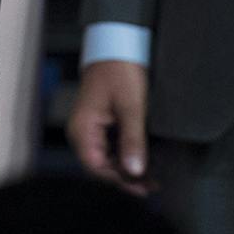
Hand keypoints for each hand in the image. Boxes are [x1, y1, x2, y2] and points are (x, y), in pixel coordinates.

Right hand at [69, 59, 153, 193]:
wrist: (116, 46)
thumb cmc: (120, 72)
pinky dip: (124, 157)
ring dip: (126, 169)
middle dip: (124, 178)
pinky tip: (142, 162)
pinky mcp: (99, 125)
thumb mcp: (131, 107)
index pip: (95, 167)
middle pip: (99, 166)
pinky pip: (109, 149)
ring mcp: (89, 129)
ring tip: (151, 179)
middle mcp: (81, 132)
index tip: (142, 187)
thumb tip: (135, 171)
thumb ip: (133, 140)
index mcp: (82, 129)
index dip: (118, 180)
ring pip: (105, 159)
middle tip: (151, 187)